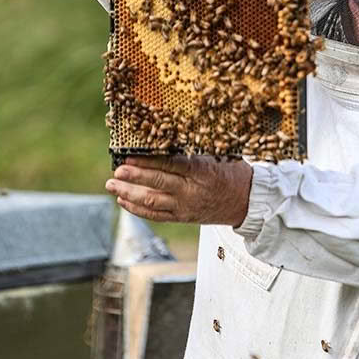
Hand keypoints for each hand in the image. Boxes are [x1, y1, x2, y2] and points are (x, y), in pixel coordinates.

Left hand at [105, 155, 253, 227]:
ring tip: (112, 185)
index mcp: (202, 172)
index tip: (130, 155)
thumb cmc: (232, 172)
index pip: (170, 165)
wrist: (246, 201)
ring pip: (152, 202)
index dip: (148, 161)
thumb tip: (161, 141)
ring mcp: (186, 207)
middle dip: (134, 177)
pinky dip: (137, 209)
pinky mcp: (183, 218)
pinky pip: (156, 215)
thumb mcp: (216, 156)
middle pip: (157, 184)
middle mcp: (192, 191)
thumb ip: (191, 152)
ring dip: (129, 193)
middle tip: (116, 171)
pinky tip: (123, 200)